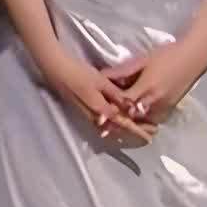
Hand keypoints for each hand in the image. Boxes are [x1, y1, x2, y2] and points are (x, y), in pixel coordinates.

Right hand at [31, 44, 152, 144]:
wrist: (56, 70)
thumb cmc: (79, 73)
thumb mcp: (101, 82)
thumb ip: (116, 95)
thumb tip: (132, 107)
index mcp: (100, 109)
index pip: (123, 123)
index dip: (137, 130)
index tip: (150, 136)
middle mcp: (94, 116)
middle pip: (117, 129)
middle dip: (133, 132)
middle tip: (149, 132)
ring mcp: (86, 115)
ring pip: (109, 127)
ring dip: (123, 129)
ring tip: (138, 128)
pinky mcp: (82, 111)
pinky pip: (102, 124)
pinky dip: (113, 125)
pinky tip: (118, 121)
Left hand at [105, 38, 206, 130]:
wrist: (194, 57)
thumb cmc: (166, 55)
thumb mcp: (142, 60)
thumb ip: (122, 71)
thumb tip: (101, 76)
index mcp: (147, 87)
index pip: (125, 103)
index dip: (112, 107)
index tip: (100, 110)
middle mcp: (157, 100)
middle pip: (134, 116)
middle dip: (119, 119)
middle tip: (105, 121)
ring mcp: (166, 105)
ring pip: (145, 120)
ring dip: (131, 122)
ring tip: (117, 121)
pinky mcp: (171, 107)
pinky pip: (154, 118)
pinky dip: (143, 120)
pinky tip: (134, 117)